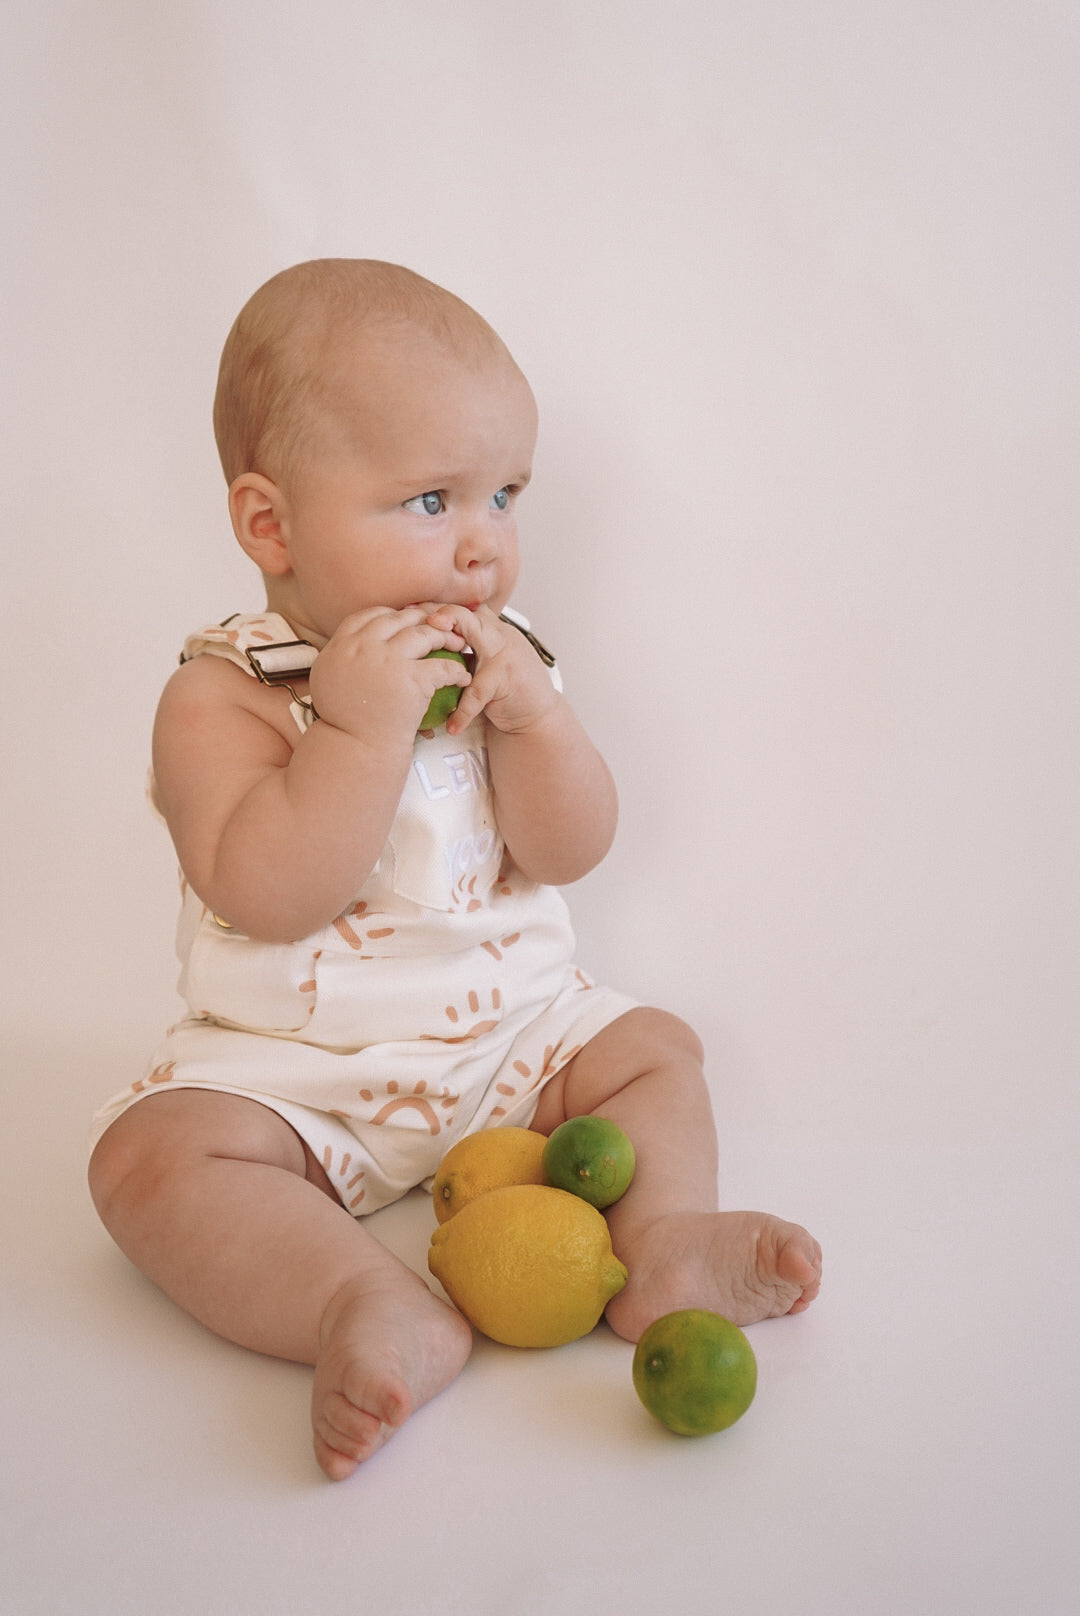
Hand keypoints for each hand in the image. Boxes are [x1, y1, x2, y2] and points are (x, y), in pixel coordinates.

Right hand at [308, 607, 470, 746]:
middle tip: (440, 627)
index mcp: (341, 645)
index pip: (370, 615)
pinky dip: (457, 670)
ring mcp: (387, 660)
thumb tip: (354, 642)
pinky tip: (463, 676)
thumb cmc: (344, 722)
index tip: (405, 623)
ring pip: (423, 634)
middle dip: (423, 620)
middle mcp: (362, 646)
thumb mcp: (327, 681)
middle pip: (399, 619)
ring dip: (444, 636)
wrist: (355, 748)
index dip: (391, 615)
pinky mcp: (411, 679)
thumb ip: (342, 656)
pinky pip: (442, 665)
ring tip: (458, 644)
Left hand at [422, 604, 558, 734]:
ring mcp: (506, 653)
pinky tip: (451, 725)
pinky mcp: (508, 678)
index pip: (460, 609)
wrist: (538, 716)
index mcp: (492, 629)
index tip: (407, 612)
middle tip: (411, 621)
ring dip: (446, 644)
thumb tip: (422, 647)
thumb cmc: (506, 692)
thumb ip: (465, 651)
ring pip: (473, 636)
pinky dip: (463, 711)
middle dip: (437, 614)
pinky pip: (478, 692)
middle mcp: (500, 634)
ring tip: (426, 659)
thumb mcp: (485, 665)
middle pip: (465, 614)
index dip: (434, 608)